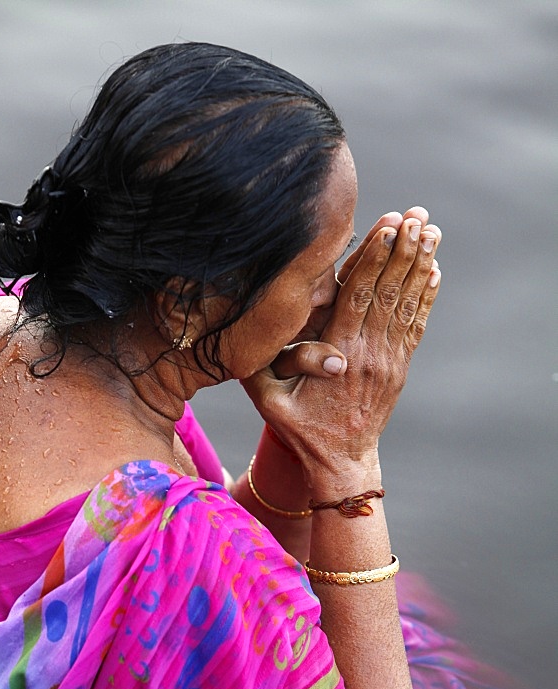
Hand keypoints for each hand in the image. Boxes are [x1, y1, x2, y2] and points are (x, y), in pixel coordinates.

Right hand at [242, 209, 440, 486]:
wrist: (342, 462)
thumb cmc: (299, 428)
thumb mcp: (270, 401)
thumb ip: (268, 366)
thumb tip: (280, 333)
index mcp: (339, 355)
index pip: (358, 298)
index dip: (373, 260)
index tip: (387, 227)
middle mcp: (370, 354)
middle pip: (388, 292)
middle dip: (403, 250)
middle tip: (416, 214)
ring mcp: (389, 361)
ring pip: (406, 304)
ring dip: (419, 265)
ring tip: (430, 230)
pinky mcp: (399, 368)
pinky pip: (414, 325)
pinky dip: (425, 296)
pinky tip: (433, 271)